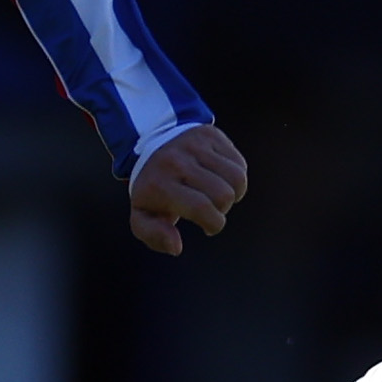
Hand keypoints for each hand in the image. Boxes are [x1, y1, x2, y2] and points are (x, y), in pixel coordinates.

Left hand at [128, 124, 247, 256]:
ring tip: (218, 195)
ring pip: (237, 178)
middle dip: (223, 210)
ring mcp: (195, 145)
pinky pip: (239, 163)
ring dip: (234, 193)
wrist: (148, 144)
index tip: (208, 227)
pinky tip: (221, 179)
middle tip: (210, 210)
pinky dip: (236, 177)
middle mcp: (177, 162)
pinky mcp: (210, 134)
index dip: (214, 224)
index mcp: (160, 185)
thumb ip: (154, 236)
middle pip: (223, 194)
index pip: (201, 208)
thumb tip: (176, 247)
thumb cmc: (151, 189)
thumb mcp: (142, 215)